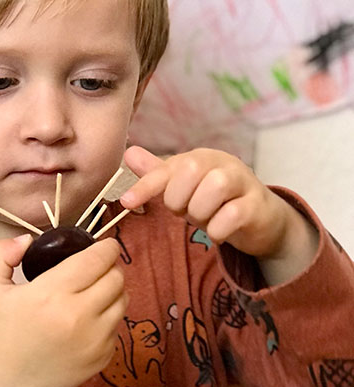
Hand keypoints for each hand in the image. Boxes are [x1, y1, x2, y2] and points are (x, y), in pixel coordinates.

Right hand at [0, 234, 126, 386]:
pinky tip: (89, 319)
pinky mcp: (104, 357)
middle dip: (109, 267)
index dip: (105, 247)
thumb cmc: (1, 333)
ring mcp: (95, 339)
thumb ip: (0, 254)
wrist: (8, 386)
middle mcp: (78, 315)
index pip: (97, 259)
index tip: (102, 246)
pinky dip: (109, 317)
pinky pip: (118, 325)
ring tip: (95, 291)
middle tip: (96, 268)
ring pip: (123, 300)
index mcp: (51, 294)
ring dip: (114, 290)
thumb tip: (27, 239)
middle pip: (116, 277)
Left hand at [120, 146, 317, 283]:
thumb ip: (158, 174)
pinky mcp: (257, 205)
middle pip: (191, 169)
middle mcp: (223, 163)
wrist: (260, 220)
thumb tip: (129, 153)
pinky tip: (218, 232)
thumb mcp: (184, 190)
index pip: (168, 167)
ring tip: (205, 220)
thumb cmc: (216, 203)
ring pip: (215, 187)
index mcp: (201, 158)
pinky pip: (232, 214)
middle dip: (179, 199)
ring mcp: (244, 182)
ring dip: (200, 212)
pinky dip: (218, 229)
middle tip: (186, 212)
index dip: (146, 185)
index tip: (126, 202)